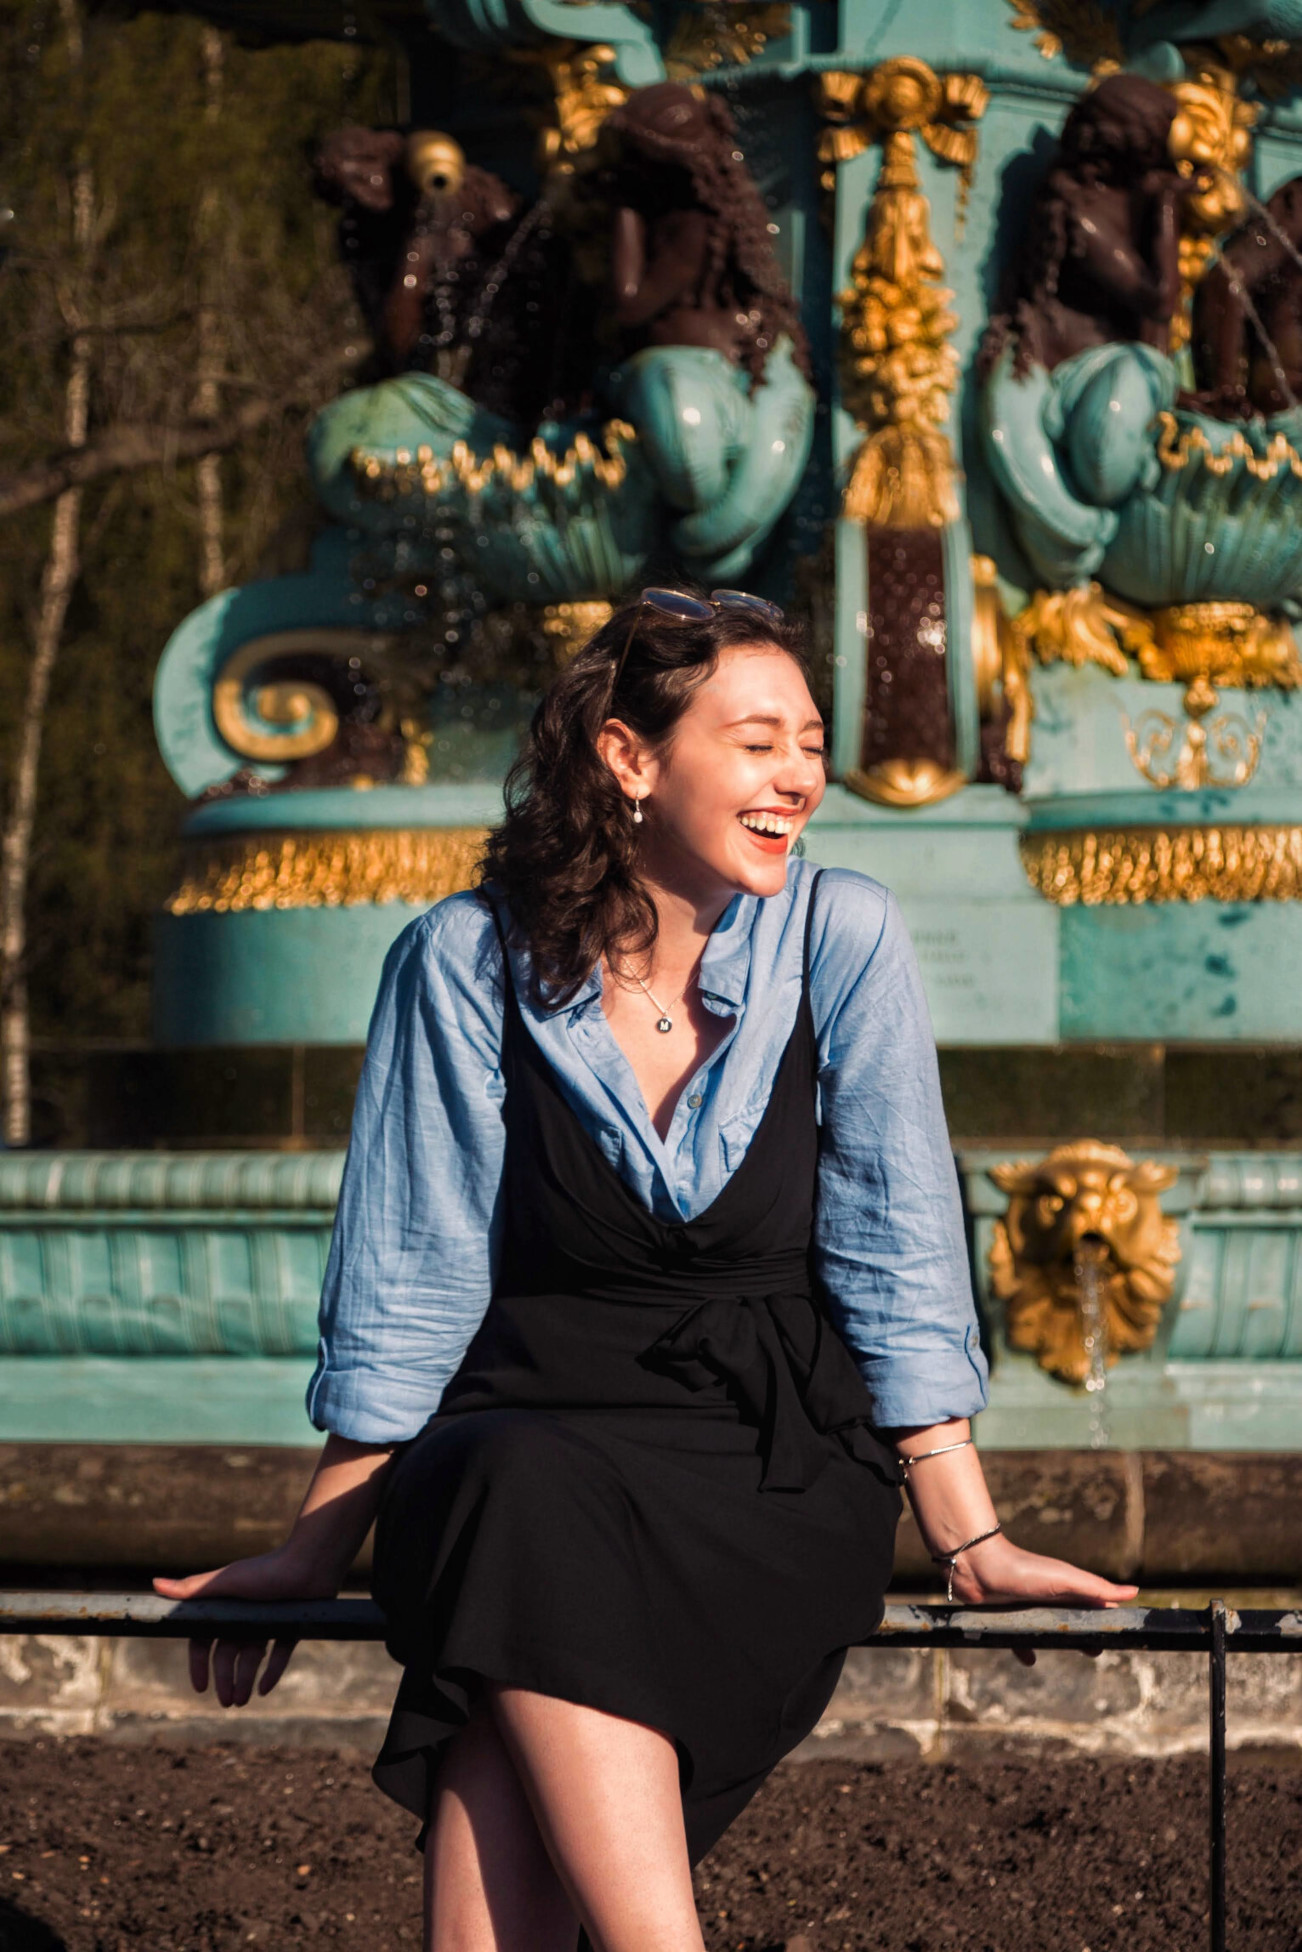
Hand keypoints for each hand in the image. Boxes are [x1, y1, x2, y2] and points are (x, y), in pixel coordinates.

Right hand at [152, 1545, 336, 1705]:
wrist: (310, 1563)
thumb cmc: (265, 1570)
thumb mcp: (224, 1583)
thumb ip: (191, 1589)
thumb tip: (155, 1583)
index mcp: (226, 1607)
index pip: (205, 1642)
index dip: (199, 1664)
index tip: (199, 1687)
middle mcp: (245, 1616)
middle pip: (228, 1655)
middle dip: (225, 1680)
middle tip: (226, 1703)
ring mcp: (268, 1622)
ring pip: (253, 1658)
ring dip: (245, 1680)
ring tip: (241, 1702)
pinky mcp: (291, 1627)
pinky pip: (279, 1655)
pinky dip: (272, 1673)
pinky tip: (263, 1689)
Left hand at [950, 1532, 1138, 1667]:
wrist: (977, 1567)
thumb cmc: (1024, 1570)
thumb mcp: (1064, 1580)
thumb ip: (1096, 1588)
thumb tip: (1134, 1592)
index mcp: (1067, 1589)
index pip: (1094, 1605)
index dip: (1106, 1620)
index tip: (1121, 1636)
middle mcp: (1049, 1597)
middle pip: (1072, 1620)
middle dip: (1085, 1634)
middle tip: (1097, 1650)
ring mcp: (1028, 1608)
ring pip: (1048, 1629)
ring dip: (1058, 1641)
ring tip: (1068, 1652)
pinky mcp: (1008, 1618)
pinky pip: (1019, 1638)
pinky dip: (1025, 1649)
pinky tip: (1030, 1660)